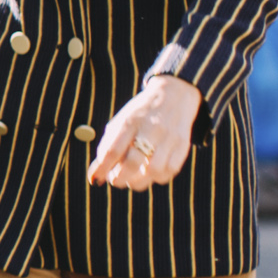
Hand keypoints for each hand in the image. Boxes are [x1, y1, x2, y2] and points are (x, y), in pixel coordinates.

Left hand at [88, 74, 200, 188]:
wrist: (174, 95)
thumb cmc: (140, 115)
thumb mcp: (121, 122)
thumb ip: (107, 147)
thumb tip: (94, 175)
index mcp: (130, 121)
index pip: (113, 150)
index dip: (103, 169)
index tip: (96, 179)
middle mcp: (150, 128)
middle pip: (133, 162)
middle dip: (120, 179)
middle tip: (115, 181)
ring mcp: (169, 136)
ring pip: (153, 171)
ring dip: (139, 182)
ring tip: (132, 179)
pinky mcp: (183, 144)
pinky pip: (169, 171)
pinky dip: (157, 178)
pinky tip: (150, 173)